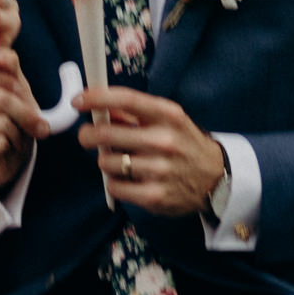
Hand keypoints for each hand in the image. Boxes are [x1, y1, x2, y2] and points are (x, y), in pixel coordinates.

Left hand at [74, 88, 225, 216]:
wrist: (215, 178)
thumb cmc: (183, 144)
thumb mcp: (168, 120)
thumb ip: (135, 113)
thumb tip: (99, 107)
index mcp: (169, 115)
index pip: (126, 100)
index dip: (97, 98)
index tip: (78, 101)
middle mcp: (165, 141)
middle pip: (106, 134)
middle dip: (88, 135)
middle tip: (87, 136)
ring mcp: (160, 170)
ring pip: (106, 162)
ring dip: (106, 161)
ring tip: (120, 161)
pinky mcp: (154, 196)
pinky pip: (114, 186)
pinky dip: (114, 182)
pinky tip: (127, 178)